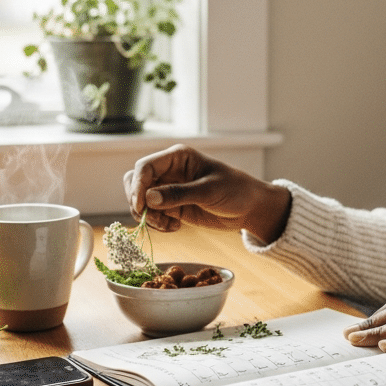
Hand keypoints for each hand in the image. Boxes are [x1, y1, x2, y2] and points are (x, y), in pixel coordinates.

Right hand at [123, 144, 291, 241]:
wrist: (249, 208)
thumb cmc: (235, 190)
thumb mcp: (209, 191)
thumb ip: (179, 194)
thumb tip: (149, 198)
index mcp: (177, 157)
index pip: (145, 167)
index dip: (138, 186)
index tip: (141, 206)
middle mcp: (169, 171)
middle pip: (135, 182)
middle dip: (138, 201)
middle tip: (151, 218)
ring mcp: (168, 189)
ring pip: (141, 200)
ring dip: (148, 216)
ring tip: (167, 225)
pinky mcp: (172, 206)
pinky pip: (152, 214)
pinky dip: (157, 224)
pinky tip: (175, 228)